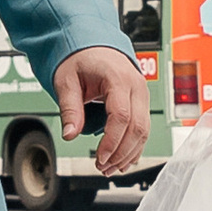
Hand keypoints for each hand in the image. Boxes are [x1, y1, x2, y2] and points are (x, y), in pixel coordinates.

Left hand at [54, 46, 150, 174]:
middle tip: (102, 166)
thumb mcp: (67, 81)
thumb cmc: (80, 57)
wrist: (92, 42)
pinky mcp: (141, 100)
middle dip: (121, 152)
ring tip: (110, 167)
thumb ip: (70, 108)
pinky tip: (122, 159)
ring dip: (129, 152)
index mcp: (118, 78)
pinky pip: (143, 127)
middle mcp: (136, 85)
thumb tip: (70, 134)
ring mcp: (141, 93)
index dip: (111, 142)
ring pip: (144, 130)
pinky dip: (134, 145)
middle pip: (138, 127)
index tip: (99, 157)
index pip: (121, 116)